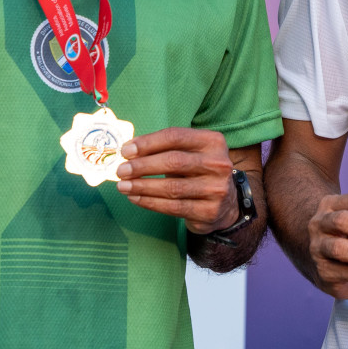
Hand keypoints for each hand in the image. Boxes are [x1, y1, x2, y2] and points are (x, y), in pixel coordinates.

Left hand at [116, 127, 235, 234]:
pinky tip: (135, 198)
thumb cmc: (198, 172)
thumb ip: (165, 149)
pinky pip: (173, 208)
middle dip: (143, 166)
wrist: (226, 203)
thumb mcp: (190, 153)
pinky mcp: (209, 211)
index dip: (148, 143)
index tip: (126, 151)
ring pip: (172, 187)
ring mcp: (216, 189)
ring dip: (142, 186)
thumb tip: (129, 152)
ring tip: (123, 186)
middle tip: (121, 171)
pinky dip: (150, 202)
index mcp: (213, 142)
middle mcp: (218, 164)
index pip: (176, 137)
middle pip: (174, 161)